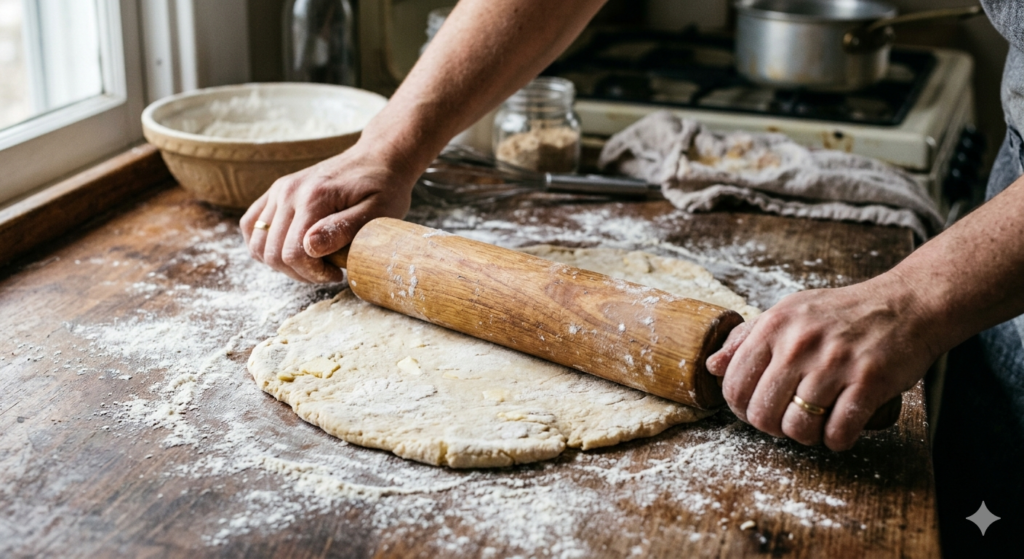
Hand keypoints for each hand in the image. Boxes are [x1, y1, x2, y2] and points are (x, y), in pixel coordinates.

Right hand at [240, 143, 415, 282]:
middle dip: (299, 273)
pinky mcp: (275, 192)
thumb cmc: (384, 187)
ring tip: (311, 262)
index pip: (293, 253)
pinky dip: (263, 245)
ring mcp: (278, 190)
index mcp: (313, 198)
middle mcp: (288, 192)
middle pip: (272, 253)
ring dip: (280, 263)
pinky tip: (289, 249)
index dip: (313, 274)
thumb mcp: (378, 211)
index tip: (337, 273)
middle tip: (327, 271)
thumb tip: (310, 247)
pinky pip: (251, 225)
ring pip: (257, 244)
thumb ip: (344, 229)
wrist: (378, 158)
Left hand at [705, 275, 939, 449]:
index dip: (739, 408)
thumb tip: (712, 366)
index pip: (734, 384)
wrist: (907, 304)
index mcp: (774, 326)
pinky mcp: (869, 382)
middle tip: (785, 420)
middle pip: (762, 413)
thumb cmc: (842, 312)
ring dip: (805, 436)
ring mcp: (835, 363)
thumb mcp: (788, 312)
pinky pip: (838, 433)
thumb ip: (747, 338)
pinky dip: (836, 441)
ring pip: (798, 428)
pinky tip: (839, 430)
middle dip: (771, 427)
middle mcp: (800, 344)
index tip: (754, 409)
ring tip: (814, 424)